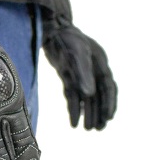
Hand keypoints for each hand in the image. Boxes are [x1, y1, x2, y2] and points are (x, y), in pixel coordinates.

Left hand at [42, 0, 116, 129]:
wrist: (50, 29)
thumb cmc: (66, 39)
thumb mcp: (76, 56)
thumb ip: (83, 75)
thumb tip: (89, 95)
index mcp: (100, 63)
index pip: (108, 88)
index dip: (109, 103)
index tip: (108, 118)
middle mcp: (92, 70)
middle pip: (99, 95)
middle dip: (100, 112)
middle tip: (99, 129)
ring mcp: (80, 74)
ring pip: (87, 98)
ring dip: (88, 113)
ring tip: (88, 130)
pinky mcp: (68, 76)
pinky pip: (73, 96)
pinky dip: (74, 109)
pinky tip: (73, 123)